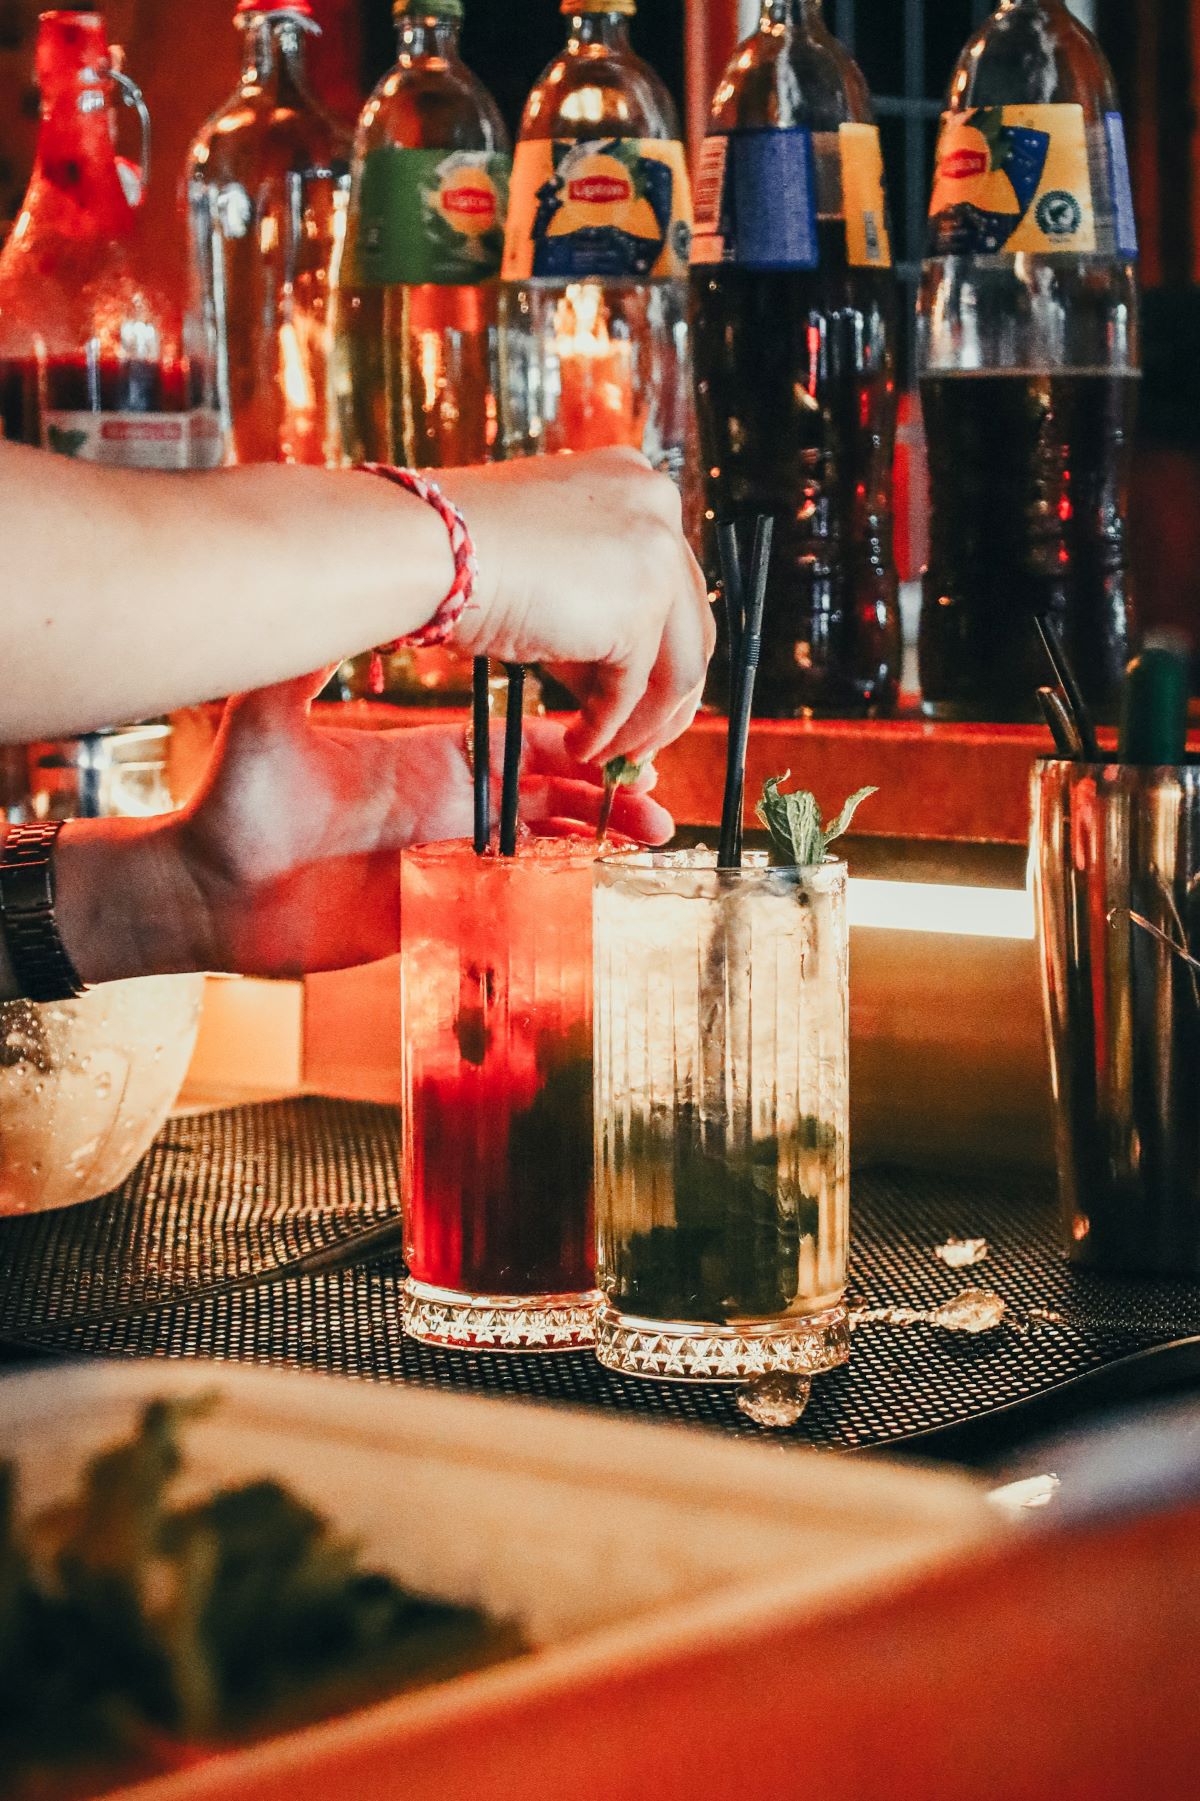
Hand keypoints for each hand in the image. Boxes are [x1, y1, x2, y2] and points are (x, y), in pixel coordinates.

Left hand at [154, 675, 671, 978]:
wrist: (207, 889)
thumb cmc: (234, 806)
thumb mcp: (267, 719)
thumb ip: (298, 663)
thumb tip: (306, 587)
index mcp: (430, 758)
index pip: (523, 741)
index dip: (579, 734)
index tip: (624, 720)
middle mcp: (449, 804)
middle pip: (554, 790)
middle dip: (611, 780)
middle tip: (659, 778)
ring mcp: (446, 856)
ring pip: (547, 843)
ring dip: (602, 833)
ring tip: (657, 826)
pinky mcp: (435, 905)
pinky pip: (514, 895)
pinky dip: (562, 883)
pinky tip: (603, 873)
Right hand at [436, 449, 714, 764]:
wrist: (429, 549)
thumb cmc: (460, 555)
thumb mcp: (545, 567)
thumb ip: (593, 606)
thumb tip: (613, 680)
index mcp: (634, 481)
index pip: (669, 580)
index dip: (655, 646)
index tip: (636, 691)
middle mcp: (658, 505)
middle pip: (689, 624)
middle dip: (665, 696)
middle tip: (637, 740)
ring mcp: (658, 555)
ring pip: (679, 666)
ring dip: (645, 723)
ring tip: (608, 755)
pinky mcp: (641, 608)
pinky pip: (635, 689)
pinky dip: (609, 727)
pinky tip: (581, 746)